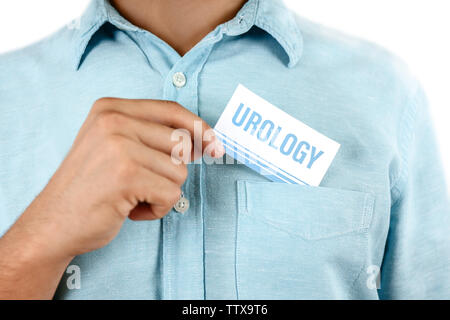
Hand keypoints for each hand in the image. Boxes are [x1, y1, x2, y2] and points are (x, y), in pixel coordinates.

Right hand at [18, 98, 223, 257]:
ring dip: (161, 191)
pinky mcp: (127, 176)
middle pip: (181, 143)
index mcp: (110, 108)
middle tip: (144, 182)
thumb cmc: (89, 187)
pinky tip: (130, 209)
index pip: (171, 110)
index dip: (199, 127)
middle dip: (170, 170)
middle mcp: (114, 121)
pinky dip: (157, 208)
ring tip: (131, 195)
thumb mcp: (112, 146)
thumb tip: (202, 142)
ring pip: (180, 171)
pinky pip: (171, 194)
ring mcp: (120, 147)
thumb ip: (149, 135)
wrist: (53, 223)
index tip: (215, 145)